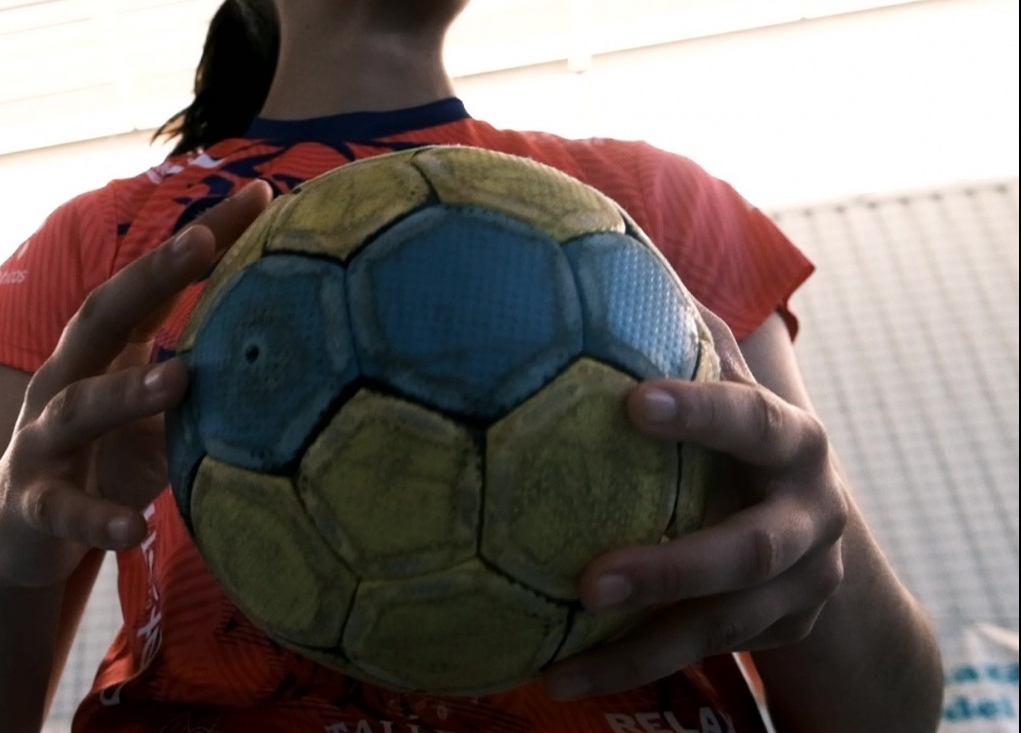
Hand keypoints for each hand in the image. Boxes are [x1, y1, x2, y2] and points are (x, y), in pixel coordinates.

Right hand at [0, 181, 272, 588]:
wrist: (18, 538)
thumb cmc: (105, 460)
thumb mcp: (157, 417)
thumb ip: (207, 383)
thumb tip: (305, 356)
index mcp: (102, 352)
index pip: (150, 285)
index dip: (202, 240)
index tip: (261, 196)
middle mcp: (65, 380)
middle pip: (101, 315)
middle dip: (150, 276)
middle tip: (202, 244)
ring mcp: (42, 441)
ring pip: (78, 407)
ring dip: (126, 392)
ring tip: (179, 382)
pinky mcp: (33, 505)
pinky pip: (65, 510)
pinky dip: (98, 518)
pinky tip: (134, 528)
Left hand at [544, 303, 848, 698]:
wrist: (821, 532)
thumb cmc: (744, 436)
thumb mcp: (730, 383)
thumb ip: (679, 329)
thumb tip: (599, 232)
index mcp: (791, 441)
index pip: (749, 420)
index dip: (699, 411)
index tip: (630, 401)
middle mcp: (807, 518)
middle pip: (747, 552)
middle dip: (672, 569)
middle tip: (588, 580)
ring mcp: (799, 587)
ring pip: (722, 629)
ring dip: (640, 649)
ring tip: (558, 667)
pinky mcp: (779, 636)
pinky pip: (703, 659)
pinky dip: (633, 670)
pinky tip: (562, 678)